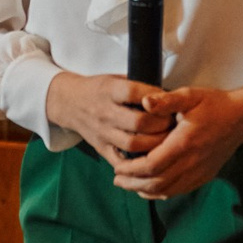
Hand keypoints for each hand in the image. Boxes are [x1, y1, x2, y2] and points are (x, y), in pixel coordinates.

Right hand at [44, 72, 173, 162]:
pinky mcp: (101, 148)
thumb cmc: (100, 90)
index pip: (134, 93)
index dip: (155, 98)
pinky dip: (137, 163)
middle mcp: (104, 112)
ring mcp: (102, 132)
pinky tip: (151, 157)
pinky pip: (121, 161)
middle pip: (138, 122)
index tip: (169, 101)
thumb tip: (169, 95)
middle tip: (174, 124)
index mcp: (109, 91)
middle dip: (161, 124)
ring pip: (133, 144)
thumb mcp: (115, 79)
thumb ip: (138, 86)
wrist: (69, 103)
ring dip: (155, 144)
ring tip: (167, 141)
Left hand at [110, 85, 242, 198]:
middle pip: (156, 182)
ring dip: (145, 190)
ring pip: (167, 190)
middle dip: (133, 183)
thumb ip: (166, 100)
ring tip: (129, 185)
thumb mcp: (190, 95)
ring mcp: (199, 172)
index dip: (131, 170)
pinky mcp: (204, 176)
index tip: (117, 168)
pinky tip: (151, 187)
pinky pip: (179, 190)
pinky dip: (162, 192)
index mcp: (184, 142)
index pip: (152, 165)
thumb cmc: (215, 104)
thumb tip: (145, 101)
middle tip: (117, 180)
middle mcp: (191, 162)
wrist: (241, 118)